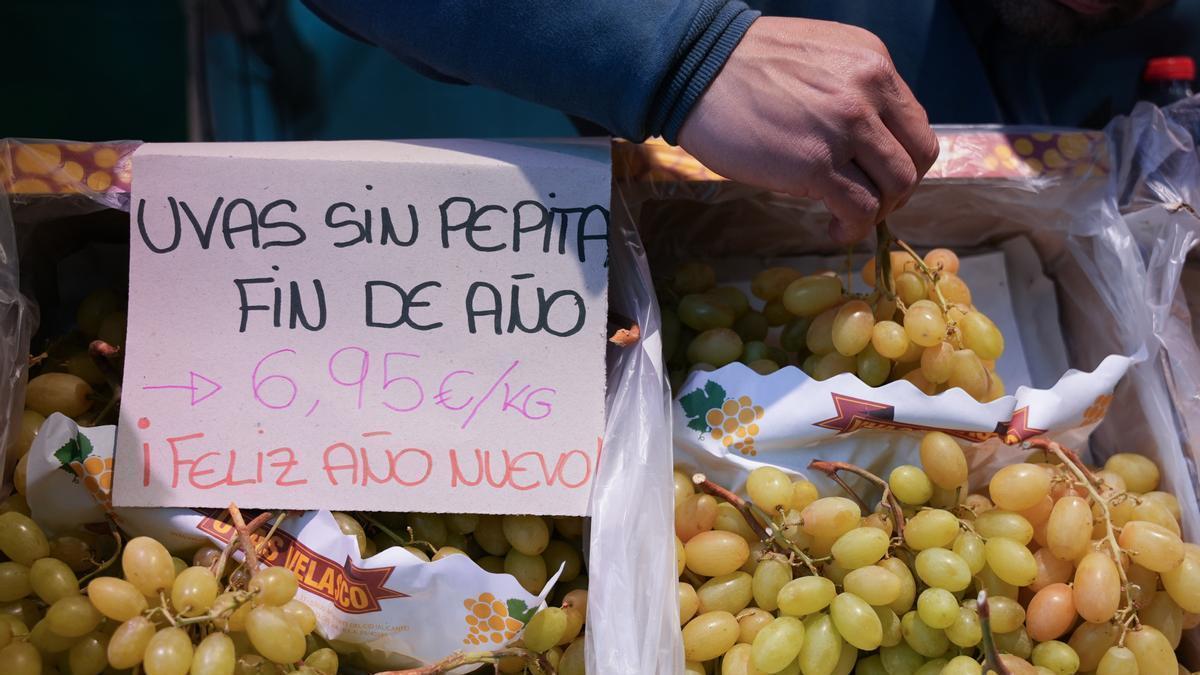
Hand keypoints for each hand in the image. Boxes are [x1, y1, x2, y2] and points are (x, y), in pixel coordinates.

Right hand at [677, 17, 938, 243]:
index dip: (902, 157)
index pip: (914, 122)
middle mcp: (868, 91)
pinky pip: (859, 209)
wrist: (694, 69)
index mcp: (872, 62)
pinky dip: (853, 228)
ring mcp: (845, 129)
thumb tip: (868, 140)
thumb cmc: (743, 67)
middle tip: (871, 202)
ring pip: (895, 186)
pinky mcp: (815, 166)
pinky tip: (834, 229)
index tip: (878, 174)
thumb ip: (851, 90)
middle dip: (899, 189)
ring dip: (878, 211)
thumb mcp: (817, 59)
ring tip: (848, 217)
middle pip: (916, 157)